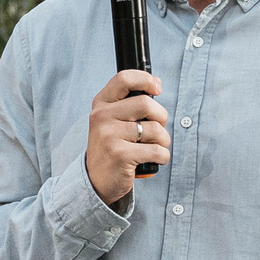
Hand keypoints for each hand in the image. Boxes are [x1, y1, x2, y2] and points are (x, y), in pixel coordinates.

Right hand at [83, 70, 170, 207]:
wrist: (95, 181)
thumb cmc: (111, 147)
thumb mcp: (112, 120)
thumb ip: (130, 102)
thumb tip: (156, 84)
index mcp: (101, 104)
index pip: (124, 79)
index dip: (146, 80)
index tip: (157, 90)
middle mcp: (101, 117)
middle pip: (146, 103)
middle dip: (161, 117)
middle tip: (157, 130)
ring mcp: (109, 136)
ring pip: (155, 129)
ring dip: (163, 141)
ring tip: (154, 148)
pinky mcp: (120, 155)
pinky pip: (157, 150)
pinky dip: (163, 157)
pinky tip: (154, 160)